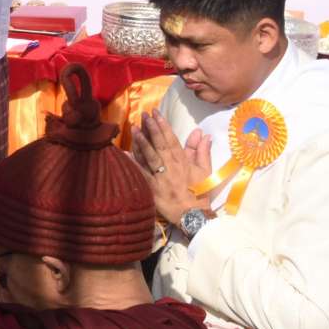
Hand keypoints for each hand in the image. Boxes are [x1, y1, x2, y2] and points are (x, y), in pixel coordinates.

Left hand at [132, 110, 211, 225]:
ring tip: (134, 129)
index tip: (156, 113)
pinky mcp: (151, 188)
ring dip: (141, 142)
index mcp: (183, 162)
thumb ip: (202, 151)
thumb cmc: (200, 192)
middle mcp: (171, 167)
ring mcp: (160, 177)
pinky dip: (132, 163)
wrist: (192, 215)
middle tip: (144, 115)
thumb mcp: (205, 171)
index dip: (164, 125)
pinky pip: (140, 173)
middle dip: (152, 129)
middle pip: (160, 145)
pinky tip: (123, 153)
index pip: (172, 140)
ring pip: (149, 157)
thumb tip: (203, 134)